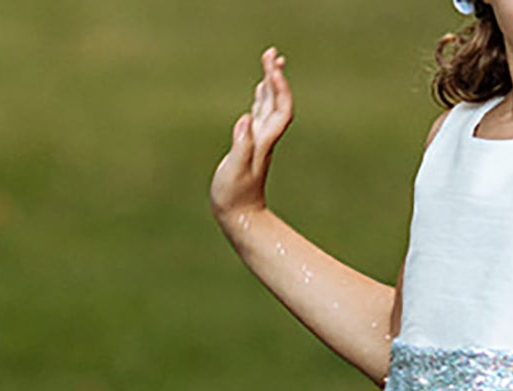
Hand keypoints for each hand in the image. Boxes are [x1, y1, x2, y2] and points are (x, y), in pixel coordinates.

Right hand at [210, 46, 293, 229]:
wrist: (241, 217)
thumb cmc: (234, 196)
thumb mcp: (234, 171)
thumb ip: (241, 145)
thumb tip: (246, 120)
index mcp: (263, 141)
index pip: (278, 109)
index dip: (278, 88)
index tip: (271, 67)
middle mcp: (264, 138)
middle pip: (277, 102)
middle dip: (275, 76)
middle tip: (271, 53)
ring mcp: (259, 141)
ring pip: (269, 106)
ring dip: (270, 83)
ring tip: (270, 61)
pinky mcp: (251, 146)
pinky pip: (259, 116)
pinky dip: (261, 98)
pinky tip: (259, 90)